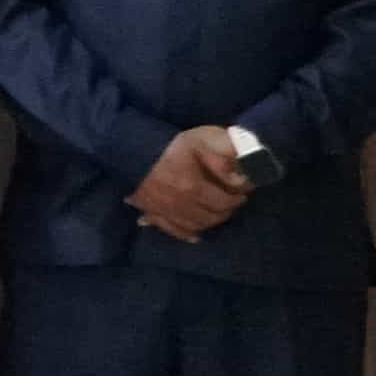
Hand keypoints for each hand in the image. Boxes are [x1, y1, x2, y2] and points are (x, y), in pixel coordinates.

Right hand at [128, 128, 252, 238]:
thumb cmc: (170, 145)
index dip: (237, 198)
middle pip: (211, 217)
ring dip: (208, 222)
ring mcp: (164, 210)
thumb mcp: (201, 140)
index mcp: (193, 187)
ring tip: (216, 213)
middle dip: (225, 211)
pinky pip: (171, 229)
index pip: (224, 202)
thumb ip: (225, 154)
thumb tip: (242, 177)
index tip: (242, 193)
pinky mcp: (151, 211)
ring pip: (194, 225)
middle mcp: (179, 204)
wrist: (133, 148)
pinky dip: (185, 234)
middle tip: (230, 202)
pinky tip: (195, 236)